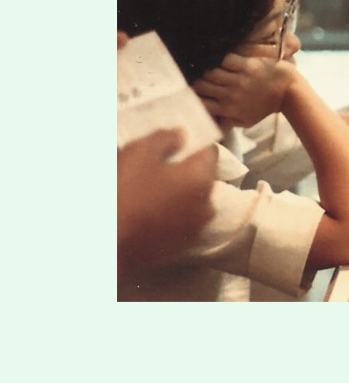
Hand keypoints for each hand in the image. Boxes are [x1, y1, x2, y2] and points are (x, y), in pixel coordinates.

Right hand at [118, 129, 217, 273]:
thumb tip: (182, 135)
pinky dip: (169, 214)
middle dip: (182, 170)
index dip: (192, 144)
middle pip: (200, 177)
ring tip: (147, 192)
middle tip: (154, 168)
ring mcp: (195, 229)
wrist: (106, 247)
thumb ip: (165, 138)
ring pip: (191, 201)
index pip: (208, 151)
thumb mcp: (138, 154)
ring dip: (176, 193)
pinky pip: (180, 222)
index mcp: (202, 179)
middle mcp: (207, 205)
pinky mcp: (180, 247)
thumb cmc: (123, 194)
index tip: (173, 144)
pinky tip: (145, 213)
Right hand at [192, 52, 299, 129]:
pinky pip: (225, 60)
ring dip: (210, 70)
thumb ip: (227, 121)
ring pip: (210, 71)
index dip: (195, 97)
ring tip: (212, 69)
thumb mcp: (246, 121)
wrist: (289, 92)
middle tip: (201, 79)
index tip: (194, 93)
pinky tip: (227, 63)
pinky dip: (223, 60)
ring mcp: (238, 79)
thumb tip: (210, 119)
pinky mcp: (247, 65)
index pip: (201, 103)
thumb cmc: (266, 107)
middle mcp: (230, 94)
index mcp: (228, 109)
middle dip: (199, 82)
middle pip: (201, 85)